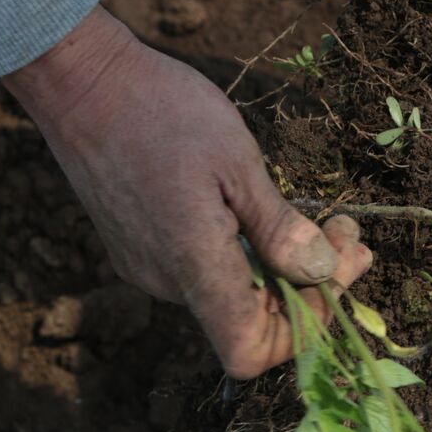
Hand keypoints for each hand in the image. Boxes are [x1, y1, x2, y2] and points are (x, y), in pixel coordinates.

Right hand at [3, 6, 372, 378]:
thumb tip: (322, 272)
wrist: (79, 79)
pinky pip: (209, 271)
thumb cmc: (159, 110)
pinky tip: (272, 214)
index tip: (334, 272)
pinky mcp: (142, 248)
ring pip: (235, 294)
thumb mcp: (237, 162)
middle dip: (314, 284)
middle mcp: (166, 281)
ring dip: (288, 266)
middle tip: (352, 233)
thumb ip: (279, 228)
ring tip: (330, 222)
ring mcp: (149, 267)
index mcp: (190, 265)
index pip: (248, 351)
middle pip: (253, 321)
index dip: (301, 329)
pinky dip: (252, 254)